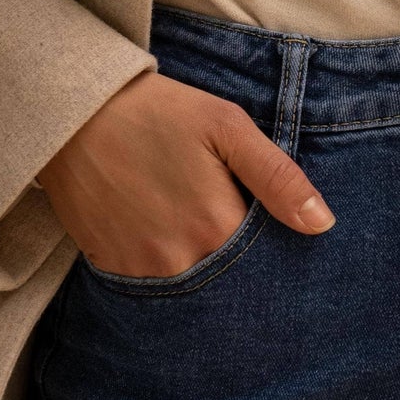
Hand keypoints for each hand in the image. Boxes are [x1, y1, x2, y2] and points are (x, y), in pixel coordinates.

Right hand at [35, 67, 334, 277]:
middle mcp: (181, 260)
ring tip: (192, 225)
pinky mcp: (110, 268)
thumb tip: (322, 224)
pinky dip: (166, 268)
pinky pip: (152, 285)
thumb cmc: (159, 112)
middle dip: (239, 267)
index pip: (265, 264)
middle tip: (223, 223)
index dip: (272, 251)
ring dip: (201, 268)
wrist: (76, 112)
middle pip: (229, 283)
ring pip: (191, 287)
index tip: (270, 235)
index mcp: (216, 226)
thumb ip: (277, 178)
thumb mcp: (227, 127)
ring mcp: (142, 269)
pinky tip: (164, 234)